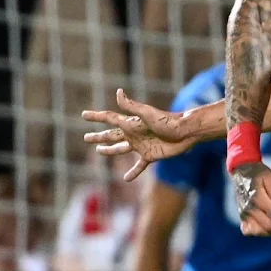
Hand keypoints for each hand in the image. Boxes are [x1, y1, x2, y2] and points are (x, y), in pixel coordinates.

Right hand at [82, 89, 197, 180]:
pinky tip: (126, 179)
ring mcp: (141, 145)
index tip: (83, 115)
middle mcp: (134, 134)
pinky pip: (139, 166)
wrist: (186, 132)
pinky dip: (133, 172)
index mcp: (131, 123)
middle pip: (111, 135)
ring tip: (99, 151)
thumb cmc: (168, 121)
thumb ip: (132, 106)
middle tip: (85, 138)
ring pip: (121, 149)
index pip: (110, 118)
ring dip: (110, 150)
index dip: (96, 117)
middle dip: (98, 137)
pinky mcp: (151, 156)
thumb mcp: (147, 113)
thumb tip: (118, 92)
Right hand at [230, 162, 270, 235]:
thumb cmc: (259, 173)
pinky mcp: (241, 216)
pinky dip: (259, 232)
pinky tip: (268, 228)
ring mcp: (243, 213)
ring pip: (258, 231)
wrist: (242, 171)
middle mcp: (248, 208)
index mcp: (257, 197)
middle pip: (268, 225)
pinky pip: (248, 231)